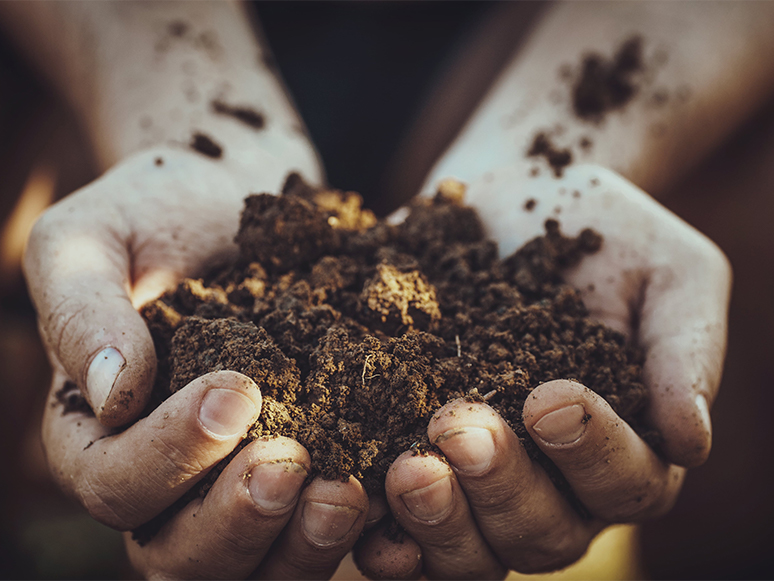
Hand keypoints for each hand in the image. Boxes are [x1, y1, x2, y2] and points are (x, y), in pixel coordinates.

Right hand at [29, 147, 366, 577]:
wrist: (236, 198)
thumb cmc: (156, 210)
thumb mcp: (93, 238)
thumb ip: (83, 311)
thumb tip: (109, 392)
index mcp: (98, 434)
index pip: (116, 483)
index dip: (170, 456)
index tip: (235, 392)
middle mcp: (165, 477)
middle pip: (181, 552)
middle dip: (236, 521)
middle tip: (288, 466)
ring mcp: (234, 481)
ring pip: (255, 561)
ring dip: (300, 544)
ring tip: (346, 493)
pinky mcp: (303, 464)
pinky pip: (317, 525)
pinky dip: (353, 526)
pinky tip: (388, 486)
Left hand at [355, 164, 729, 577]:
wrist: (515, 199)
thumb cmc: (606, 234)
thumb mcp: (671, 273)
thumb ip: (686, 351)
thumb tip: (691, 439)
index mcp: (623, 448)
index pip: (624, 482)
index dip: (590, 452)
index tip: (549, 396)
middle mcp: (552, 483)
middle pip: (539, 531)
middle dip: (500, 487)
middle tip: (461, 428)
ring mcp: (478, 482)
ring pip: (469, 546)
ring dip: (437, 519)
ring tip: (407, 468)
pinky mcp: (410, 456)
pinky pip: (395, 523)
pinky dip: (378, 527)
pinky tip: (351, 498)